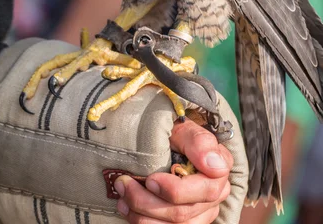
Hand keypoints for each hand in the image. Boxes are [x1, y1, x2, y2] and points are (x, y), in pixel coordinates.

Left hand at [115, 118, 232, 222]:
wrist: (167, 139)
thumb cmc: (174, 133)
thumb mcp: (183, 128)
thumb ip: (198, 141)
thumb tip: (215, 165)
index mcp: (219, 169)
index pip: (205, 190)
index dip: (175, 190)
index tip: (150, 179)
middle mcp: (215, 194)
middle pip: (183, 213)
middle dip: (147, 202)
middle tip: (124, 184)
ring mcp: (202, 212)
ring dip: (142, 216)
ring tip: (122, 197)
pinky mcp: (188, 221)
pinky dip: (144, 223)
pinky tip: (128, 209)